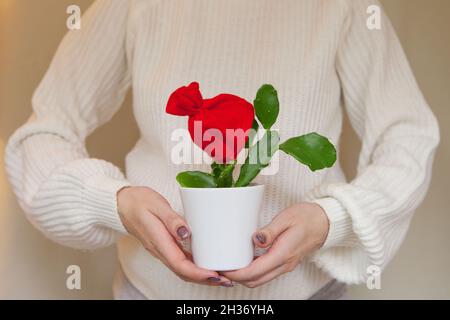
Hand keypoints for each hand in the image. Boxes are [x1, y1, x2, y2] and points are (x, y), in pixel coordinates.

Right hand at [117, 186, 232, 286]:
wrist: (122, 203)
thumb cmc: (139, 201)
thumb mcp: (156, 205)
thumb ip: (171, 219)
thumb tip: (186, 233)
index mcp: (158, 241)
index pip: (179, 264)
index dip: (198, 273)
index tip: (215, 275)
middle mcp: (159, 250)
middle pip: (183, 272)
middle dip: (204, 279)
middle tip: (226, 281)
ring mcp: (161, 250)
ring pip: (182, 270)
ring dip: (201, 276)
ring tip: (221, 276)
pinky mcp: (164, 247)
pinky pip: (180, 262)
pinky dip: (194, 267)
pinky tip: (206, 264)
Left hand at [222, 202, 328, 287]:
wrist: (325, 222)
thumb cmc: (307, 217)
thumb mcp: (287, 218)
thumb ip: (270, 230)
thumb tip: (255, 239)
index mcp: (283, 254)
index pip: (254, 272)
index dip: (236, 273)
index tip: (223, 268)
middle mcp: (284, 264)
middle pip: (255, 281)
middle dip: (236, 278)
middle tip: (221, 266)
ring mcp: (285, 265)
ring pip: (260, 279)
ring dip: (244, 276)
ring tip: (230, 264)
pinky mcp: (285, 262)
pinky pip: (266, 273)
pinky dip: (252, 272)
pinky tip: (244, 260)